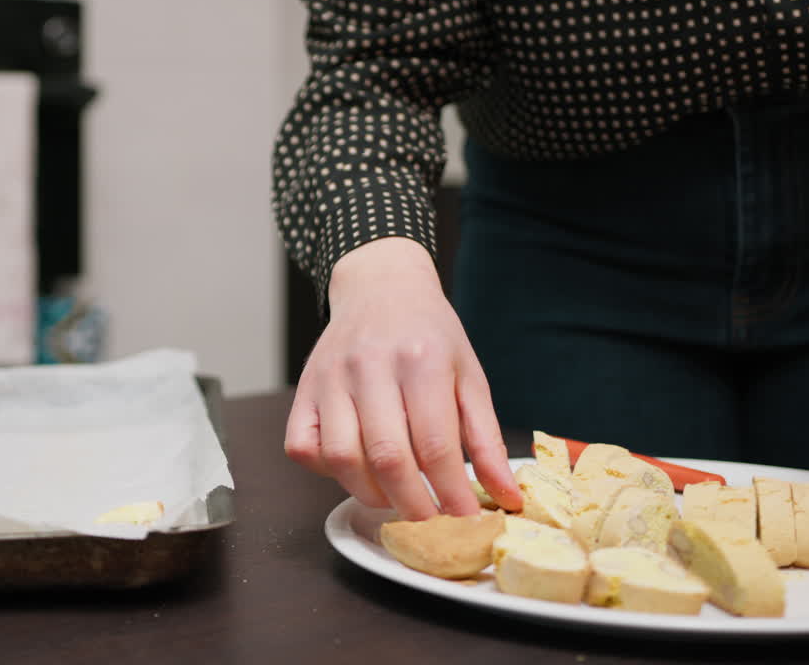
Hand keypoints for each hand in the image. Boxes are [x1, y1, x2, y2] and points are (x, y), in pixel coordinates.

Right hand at [283, 238, 521, 519]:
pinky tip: (355, 469)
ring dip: (370, 493)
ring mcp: (330, 377)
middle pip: (387, 456)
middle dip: (412, 504)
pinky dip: (327, 471)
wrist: (381, 287)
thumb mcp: (469, 376)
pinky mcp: (304, 389)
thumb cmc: (429, 335)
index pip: (435, 444)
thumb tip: (506, 496)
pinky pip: (302, 446)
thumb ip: (486, 439)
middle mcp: (370, 365)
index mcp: (422, 360)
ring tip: (394, 498)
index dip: (451, 492)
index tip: (465, 517)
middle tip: (430, 519)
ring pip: (341, 457)